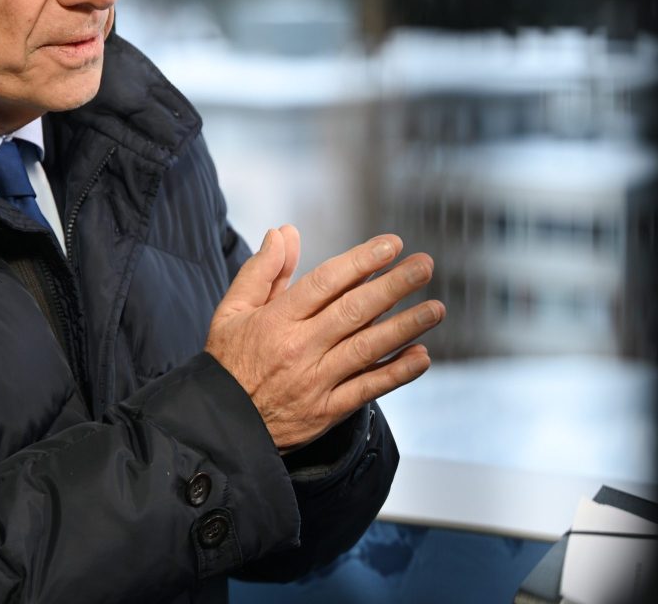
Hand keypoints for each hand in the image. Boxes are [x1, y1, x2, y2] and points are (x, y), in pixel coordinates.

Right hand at [205, 226, 443, 451]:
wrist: (222, 426)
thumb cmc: (228, 362)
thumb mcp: (231, 310)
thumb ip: (261, 270)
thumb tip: (284, 232)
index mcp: (275, 320)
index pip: (325, 283)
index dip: (360, 261)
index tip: (390, 245)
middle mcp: (299, 348)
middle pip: (353, 311)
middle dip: (393, 286)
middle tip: (424, 266)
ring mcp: (316, 381)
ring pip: (367, 348)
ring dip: (406, 327)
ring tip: (435, 308)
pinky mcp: (327, 410)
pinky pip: (369, 389)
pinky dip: (397, 373)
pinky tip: (421, 356)